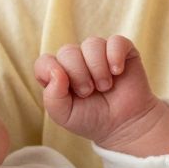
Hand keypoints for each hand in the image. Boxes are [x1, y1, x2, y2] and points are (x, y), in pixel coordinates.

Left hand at [35, 35, 168, 152]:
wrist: (123, 125)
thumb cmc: (92, 119)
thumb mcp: (64, 115)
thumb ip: (52, 98)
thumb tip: (56, 72)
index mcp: (59, 73)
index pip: (45, 62)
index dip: (53, 73)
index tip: (68, 90)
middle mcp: (77, 59)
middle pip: (68, 52)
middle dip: (79, 75)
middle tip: (89, 92)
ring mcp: (99, 53)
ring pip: (92, 44)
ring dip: (98, 69)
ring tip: (105, 86)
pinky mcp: (122, 51)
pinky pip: (116, 42)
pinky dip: (115, 57)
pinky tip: (118, 72)